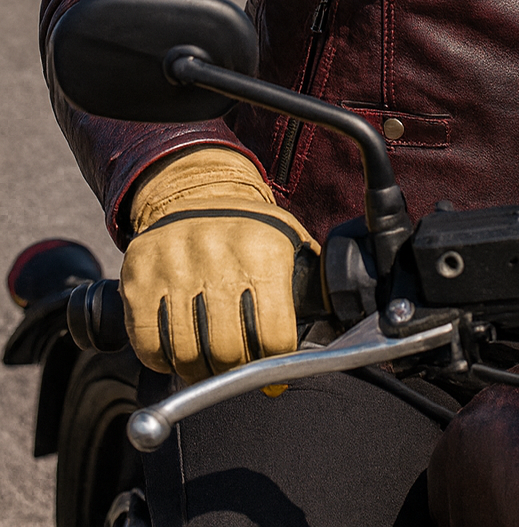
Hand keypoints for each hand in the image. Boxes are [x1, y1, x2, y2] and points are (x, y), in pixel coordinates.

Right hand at [120, 146, 318, 383]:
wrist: (193, 192)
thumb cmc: (248, 231)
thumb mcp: (287, 242)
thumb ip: (308, 285)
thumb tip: (329, 337)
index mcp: (263, 249)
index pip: (273, 335)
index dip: (275, 365)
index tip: (274, 377)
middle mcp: (217, 254)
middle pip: (228, 351)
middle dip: (236, 372)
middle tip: (238, 372)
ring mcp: (173, 265)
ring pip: (187, 355)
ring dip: (200, 372)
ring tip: (209, 367)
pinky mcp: (138, 277)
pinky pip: (148, 344)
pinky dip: (163, 361)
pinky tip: (177, 354)